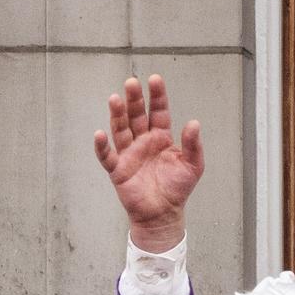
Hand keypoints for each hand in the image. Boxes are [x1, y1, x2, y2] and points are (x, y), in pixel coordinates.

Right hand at [94, 74, 203, 250]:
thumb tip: (194, 123)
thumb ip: (194, 145)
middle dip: (134, 99)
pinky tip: (100, 134)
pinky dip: (102, 146)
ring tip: (115, 99)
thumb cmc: (177, 189)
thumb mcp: (193, 166)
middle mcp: (143, 141)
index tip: (155, 79)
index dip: (157, 96)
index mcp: (161, 137)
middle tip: (131, 83)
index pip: (158, 111)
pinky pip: (107, 156)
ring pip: (120, 129)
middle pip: (136, 115)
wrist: (164, 214)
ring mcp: (129, 153)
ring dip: (117, 115)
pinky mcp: (118, 169)